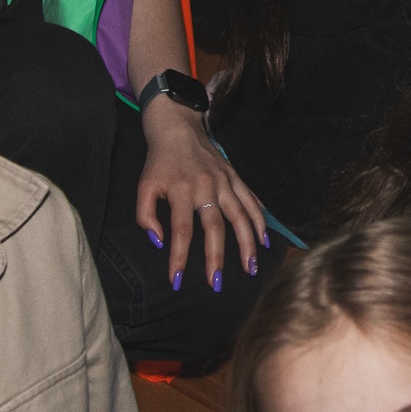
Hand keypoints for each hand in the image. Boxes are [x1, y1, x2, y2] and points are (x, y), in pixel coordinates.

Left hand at [135, 102, 266, 291]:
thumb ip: (145, 215)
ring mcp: (225, 181)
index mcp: (181, 190)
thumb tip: (158, 242)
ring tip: (251, 267)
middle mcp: (206, 186)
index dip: (179, 257)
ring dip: (247, 243)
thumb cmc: (159, 162)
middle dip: (217, 258)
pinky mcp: (235, 177)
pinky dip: (260, 220)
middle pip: (216, 227)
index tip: (177, 280)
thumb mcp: (144, 186)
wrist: (178, 128)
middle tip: (218, 283)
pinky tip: (265, 239)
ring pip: (241, 216)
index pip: (181, 230)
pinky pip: (251, 201)